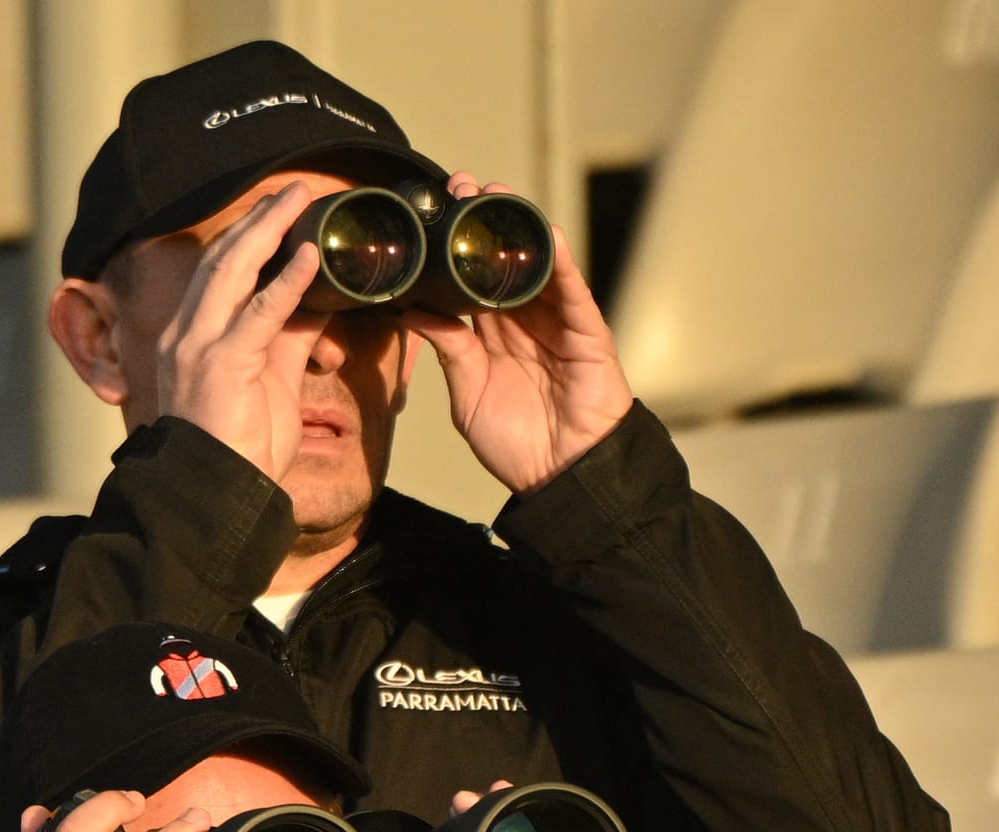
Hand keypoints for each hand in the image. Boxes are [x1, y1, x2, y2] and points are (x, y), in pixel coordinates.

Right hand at [157, 182, 328, 481]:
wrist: (217, 494)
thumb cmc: (242, 448)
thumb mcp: (272, 382)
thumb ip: (289, 339)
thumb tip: (318, 301)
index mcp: (193, 338)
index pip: (219, 273)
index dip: (249, 236)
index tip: (281, 210)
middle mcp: (187, 334)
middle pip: (222, 258)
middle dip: (258, 219)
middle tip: (293, 189)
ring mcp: (199, 347)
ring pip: (232, 272)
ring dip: (269, 231)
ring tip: (299, 201)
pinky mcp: (221, 365)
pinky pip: (259, 314)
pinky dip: (286, 282)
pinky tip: (309, 257)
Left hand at [402, 173, 634, 495]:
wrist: (559, 476)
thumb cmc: (515, 442)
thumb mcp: (467, 391)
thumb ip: (448, 348)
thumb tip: (413, 309)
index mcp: (492, 333)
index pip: (471, 277)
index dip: (454, 245)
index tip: (431, 212)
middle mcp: (524, 320)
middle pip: (502, 259)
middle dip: (483, 221)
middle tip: (459, 187)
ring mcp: (556, 323)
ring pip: (536, 264)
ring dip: (518, 228)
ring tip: (496, 194)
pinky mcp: (586, 333)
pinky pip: (573, 291)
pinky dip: (560, 262)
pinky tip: (545, 232)